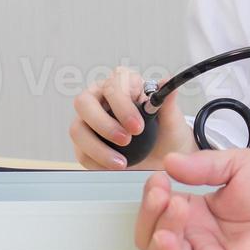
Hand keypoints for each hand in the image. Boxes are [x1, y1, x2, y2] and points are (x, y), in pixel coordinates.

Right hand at [69, 65, 194, 169]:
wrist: (163, 160)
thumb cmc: (166, 134)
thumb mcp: (173, 121)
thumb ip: (168, 103)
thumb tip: (167, 81)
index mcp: (123, 84)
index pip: (114, 83)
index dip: (122, 104)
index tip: (138, 126)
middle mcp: (100, 98)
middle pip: (84, 102)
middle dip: (104, 123)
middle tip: (126, 140)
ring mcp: (88, 121)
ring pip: (77, 129)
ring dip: (97, 147)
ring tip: (121, 163)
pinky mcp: (83, 144)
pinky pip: (80, 152)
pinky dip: (96, 162)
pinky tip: (114, 167)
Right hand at [136, 148, 249, 249]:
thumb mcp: (239, 165)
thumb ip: (205, 164)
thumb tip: (170, 161)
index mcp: (197, 208)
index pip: (160, 203)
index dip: (153, 191)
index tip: (160, 176)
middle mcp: (194, 232)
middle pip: (150, 228)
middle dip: (147, 209)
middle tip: (160, 191)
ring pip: (159, 249)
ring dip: (157, 227)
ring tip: (174, 205)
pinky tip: (169, 235)